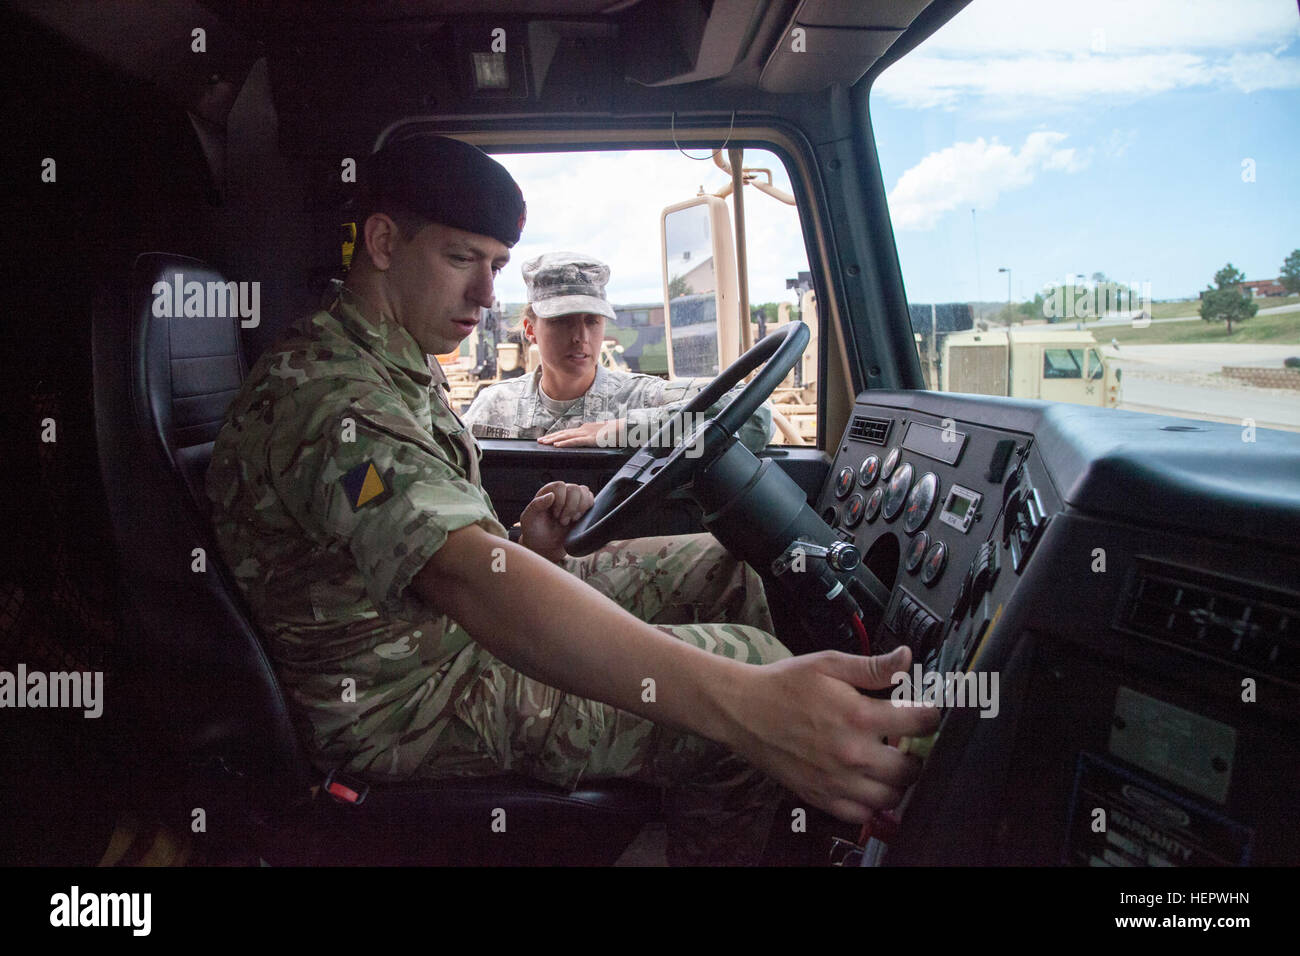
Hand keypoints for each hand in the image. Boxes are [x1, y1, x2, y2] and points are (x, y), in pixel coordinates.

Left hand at [518, 480, 594, 561]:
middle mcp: (561, 493)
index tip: (554, 515)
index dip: (559, 501)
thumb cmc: (534, 531)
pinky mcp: (582, 508)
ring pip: (584, 492)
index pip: (560, 486)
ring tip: (571, 520)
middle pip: (574, 489)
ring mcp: (573, 500)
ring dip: (579, 508)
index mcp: (547, 492)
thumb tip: (551, 495)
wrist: (544, 546)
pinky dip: (587, 509)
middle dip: (570, 508)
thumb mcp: (528, 519)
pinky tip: (577, 519)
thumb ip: (535, 505)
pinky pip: (591, 499)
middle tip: (562, 521)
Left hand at [537, 419, 623, 447]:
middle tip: (539, 440)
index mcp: (587, 429)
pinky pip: (575, 441)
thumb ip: (595, 439)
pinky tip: (557, 445)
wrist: (626, 428)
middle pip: (564, 432)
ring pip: (566, 436)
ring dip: (553, 439)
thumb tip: (591, 442)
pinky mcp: (590, 438)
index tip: (547, 438)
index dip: (557, 435)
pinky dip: (565, 442)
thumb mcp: (603, 437)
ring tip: (543, 442)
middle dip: (551, 436)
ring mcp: (587, 433)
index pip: (568, 432)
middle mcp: (584, 429)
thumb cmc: (617, 433)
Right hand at [724, 645, 940, 823]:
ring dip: (896, 780)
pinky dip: (870, 802)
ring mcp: (837, 780)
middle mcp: (852, 754)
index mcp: (858, 716)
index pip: (920, 723)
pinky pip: (862, 813)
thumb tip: (907, 657)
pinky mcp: (821, 796)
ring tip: (886, 762)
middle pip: (911, 768)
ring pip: (891, 796)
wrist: (742, 710)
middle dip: (916, 753)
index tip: (925, 712)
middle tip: (905, 741)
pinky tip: (864, 782)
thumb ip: (872, 666)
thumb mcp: (828, 663)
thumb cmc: (784, 684)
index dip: (929, 714)